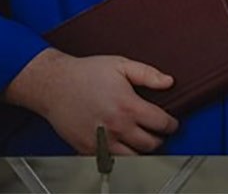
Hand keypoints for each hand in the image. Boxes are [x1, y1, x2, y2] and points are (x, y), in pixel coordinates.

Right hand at [4, 48, 178, 154]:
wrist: (55, 85)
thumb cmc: (86, 73)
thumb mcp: (120, 64)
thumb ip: (148, 74)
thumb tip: (169, 82)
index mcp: (128, 106)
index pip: (161, 124)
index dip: (171, 125)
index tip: (172, 124)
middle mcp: (117, 128)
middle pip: (150, 145)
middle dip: (159, 139)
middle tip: (158, 132)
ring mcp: (103, 142)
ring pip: (134, 158)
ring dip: (142, 150)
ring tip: (142, 139)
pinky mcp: (89, 150)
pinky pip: (112, 162)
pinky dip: (121, 157)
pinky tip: (122, 144)